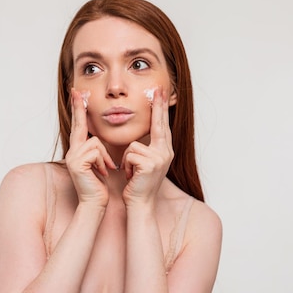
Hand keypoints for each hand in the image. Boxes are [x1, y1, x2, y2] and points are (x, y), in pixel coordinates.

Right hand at [65, 88, 116, 207]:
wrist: (95, 203)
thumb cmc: (100, 185)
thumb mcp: (101, 163)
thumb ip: (98, 151)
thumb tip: (99, 141)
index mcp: (78, 150)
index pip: (79, 126)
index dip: (78, 110)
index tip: (77, 94)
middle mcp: (72, 151)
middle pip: (78, 125)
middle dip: (77, 107)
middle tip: (75, 90)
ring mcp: (72, 157)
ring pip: (95, 142)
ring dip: (105, 157)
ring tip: (105, 171)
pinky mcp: (77, 163)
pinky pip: (96, 152)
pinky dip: (103, 162)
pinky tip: (102, 174)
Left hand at [121, 87, 173, 206]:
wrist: (140, 204)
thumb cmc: (138, 184)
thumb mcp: (144, 163)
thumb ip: (147, 148)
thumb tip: (141, 137)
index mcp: (165, 151)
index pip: (162, 125)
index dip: (161, 109)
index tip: (160, 93)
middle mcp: (166, 152)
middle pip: (159, 125)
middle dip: (158, 106)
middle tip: (157, 88)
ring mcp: (159, 158)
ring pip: (134, 145)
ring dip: (127, 159)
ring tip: (132, 172)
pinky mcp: (150, 164)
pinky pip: (130, 154)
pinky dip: (126, 166)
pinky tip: (131, 176)